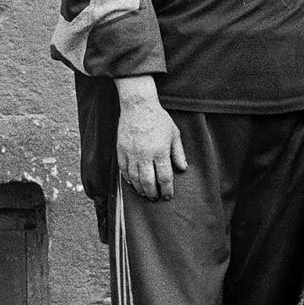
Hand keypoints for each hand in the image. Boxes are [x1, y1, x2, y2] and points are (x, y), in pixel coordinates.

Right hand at [115, 77, 187, 200]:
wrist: (138, 106)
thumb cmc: (159, 119)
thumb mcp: (174, 134)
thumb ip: (178, 153)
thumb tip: (182, 169)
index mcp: (160, 152)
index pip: (164, 178)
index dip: (166, 190)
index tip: (167, 196)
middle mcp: (145, 155)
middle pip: (148, 182)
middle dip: (152, 193)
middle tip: (155, 198)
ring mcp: (131, 153)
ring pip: (134, 178)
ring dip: (140, 189)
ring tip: (145, 194)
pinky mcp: (121, 150)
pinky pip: (123, 170)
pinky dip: (128, 179)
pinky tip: (132, 183)